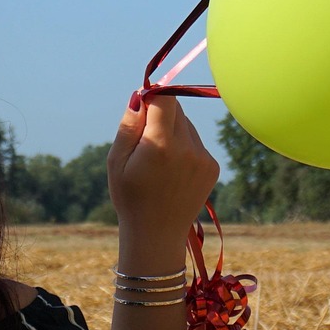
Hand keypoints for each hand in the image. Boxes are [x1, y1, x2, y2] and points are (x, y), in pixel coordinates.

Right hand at [108, 96, 219, 239]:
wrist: (157, 234)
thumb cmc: (130, 197)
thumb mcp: (116, 161)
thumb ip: (129, 126)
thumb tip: (140, 95)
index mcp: (160, 144)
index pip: (165, 98)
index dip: (152, 98)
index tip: (142, 110)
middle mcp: (187, 148)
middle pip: (177, 108)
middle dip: (160, 115)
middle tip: (145, 142)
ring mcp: (203, 158)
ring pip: (187, 125)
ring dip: (173, 132)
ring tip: (158, 162)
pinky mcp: (212, 167)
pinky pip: (196, 143)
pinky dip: (185, 148)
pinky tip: (172, 172)